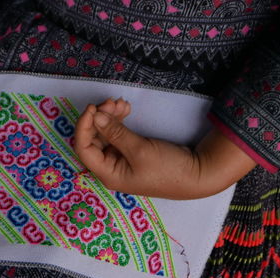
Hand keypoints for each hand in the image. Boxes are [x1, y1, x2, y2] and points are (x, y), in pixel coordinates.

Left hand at [74, 100, 256, 199]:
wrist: (196, 174)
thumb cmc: (168, 169)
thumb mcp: (140, 149)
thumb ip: (115, 133)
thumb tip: (95, 117)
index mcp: (107, 174)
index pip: (83, 149)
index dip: (83, 127)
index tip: (92, 108)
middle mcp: (110, 168)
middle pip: (93, 139)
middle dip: (99, 118)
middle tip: (111, 101)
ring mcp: (120, 159)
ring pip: (105, 133)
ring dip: (110, 116)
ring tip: (122, 102)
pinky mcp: (130, 151)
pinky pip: (117, 134)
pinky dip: (119, 121)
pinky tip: (126, 109)